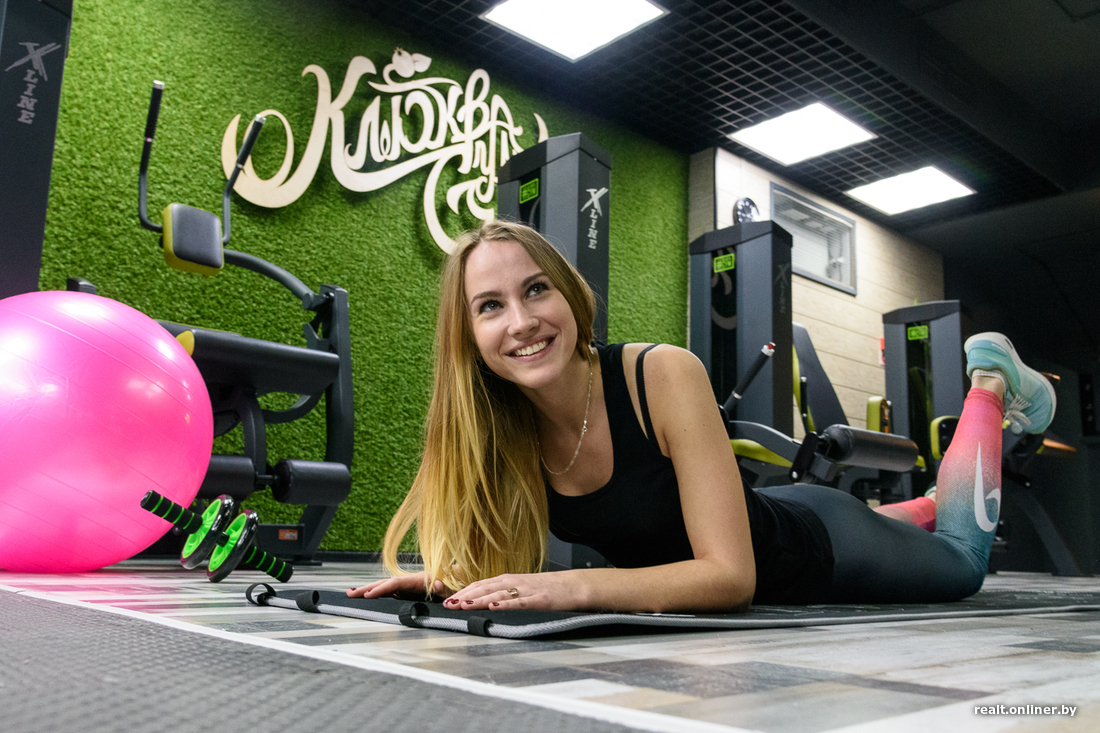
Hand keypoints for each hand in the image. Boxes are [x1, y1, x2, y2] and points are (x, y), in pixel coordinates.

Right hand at [346, 572, 450, 600]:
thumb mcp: (451, 586)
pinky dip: (376, 593)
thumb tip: (438, 584)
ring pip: (384, 587)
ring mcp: (407, 586)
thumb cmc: (455, 583)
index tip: (369, 595)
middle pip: (384, 583)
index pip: (395, 583)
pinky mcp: (407, 591)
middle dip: (367, 588)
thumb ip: (443, 586)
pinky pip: (389, 592)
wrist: (458, 579)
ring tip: (350, 593)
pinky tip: (367, 597)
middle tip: (350, 593)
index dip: (382, 589)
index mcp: (417, 579)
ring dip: (367, 590)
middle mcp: (409, 581)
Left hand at [441, 572, 582, 611]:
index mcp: (508, 580)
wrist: (574, 586)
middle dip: (465, 596)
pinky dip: (506, 604)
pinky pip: (520, 602)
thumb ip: (504, 594)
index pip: (480, 584)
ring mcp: (526, 590)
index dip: (463, 592)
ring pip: (498, 594)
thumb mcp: (521, 589)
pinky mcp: (539, 599)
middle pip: (485, 588)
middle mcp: (514, 582)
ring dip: (479, 600)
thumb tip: (483, 603)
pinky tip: (494, 606)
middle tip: (448, 605)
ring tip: (463, 605)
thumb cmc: (547, 589)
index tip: (447, 600)